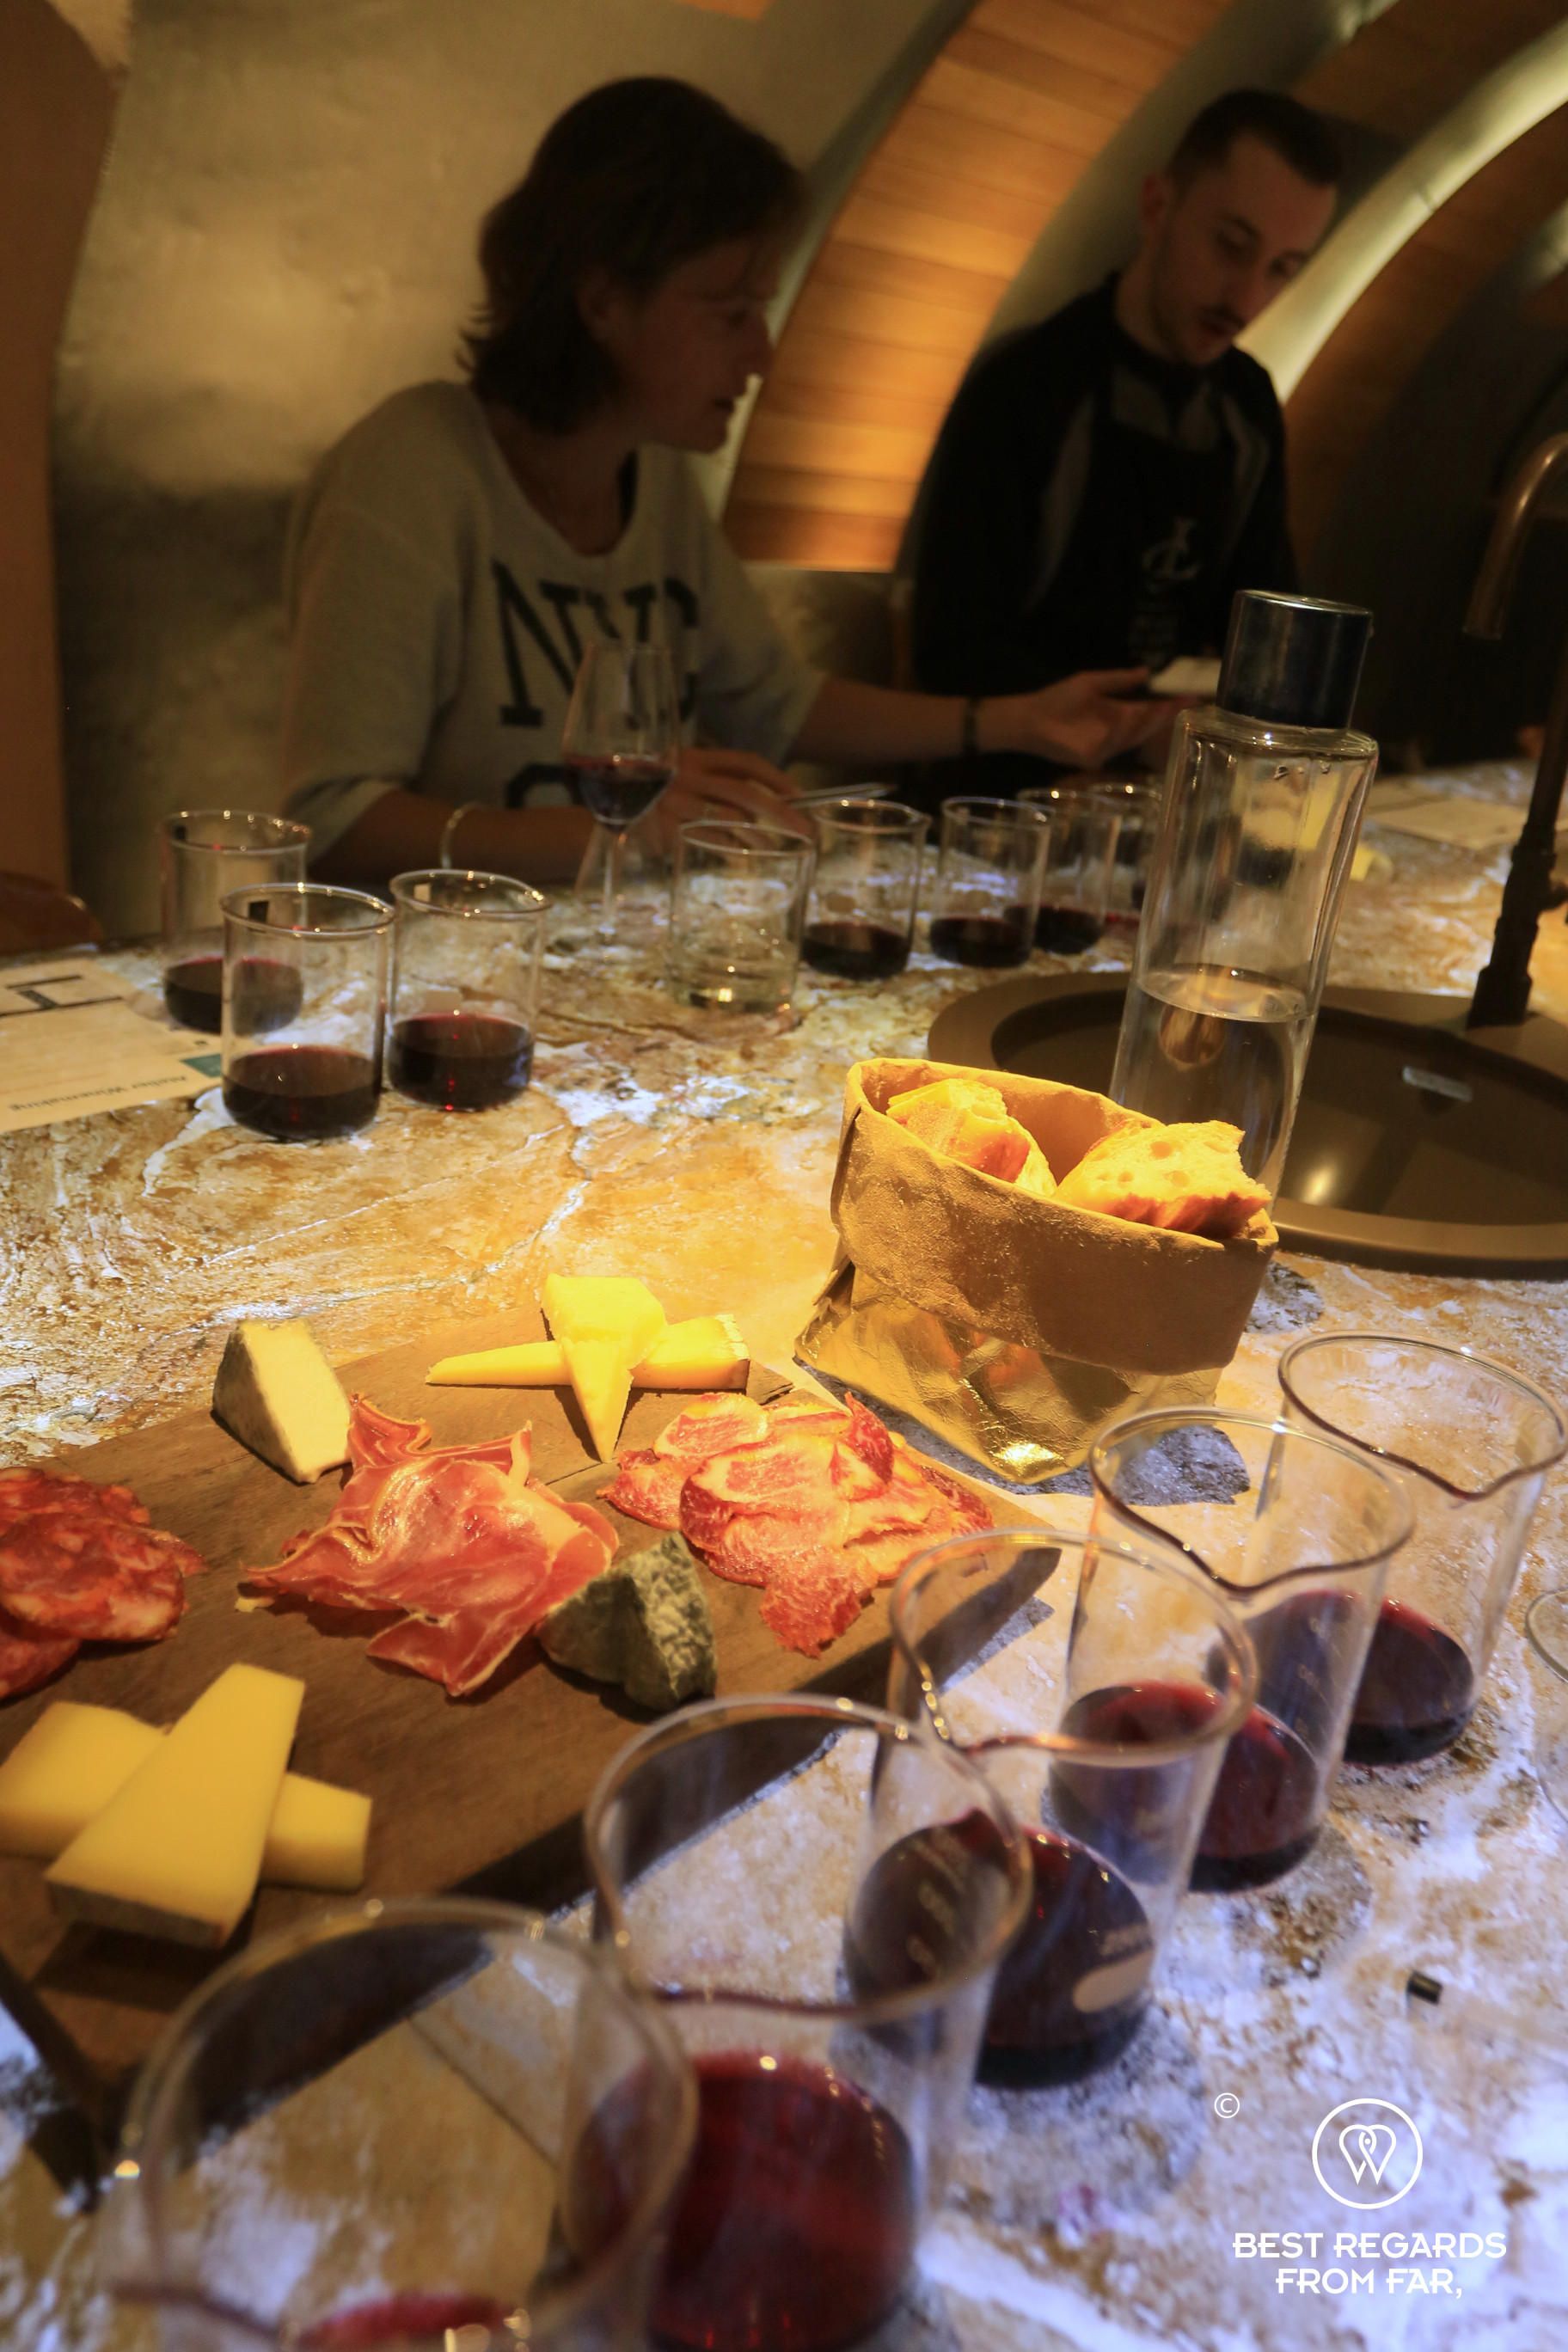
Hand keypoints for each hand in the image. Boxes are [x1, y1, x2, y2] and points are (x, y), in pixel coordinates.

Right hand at [643, 745, 813, 852]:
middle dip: (781, 811)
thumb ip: (710, 782)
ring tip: (775, 848)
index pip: (745, 762)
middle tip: (804, 829)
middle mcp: (688, 776)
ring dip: (758, 836)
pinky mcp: (665, 827)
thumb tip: (755, 811)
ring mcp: (676, 802)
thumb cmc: (644, 788)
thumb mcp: (676, 772)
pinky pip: (707, 839)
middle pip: (746, 792)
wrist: (599, 798)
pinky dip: (729, 849)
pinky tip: (741, 857)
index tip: (799, 793)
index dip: (776, 777)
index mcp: (694, 757)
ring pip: (730, 819)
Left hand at [994, 669, 1179, 768]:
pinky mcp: (1091, 758)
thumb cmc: (1058, 699)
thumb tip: (1147, 671)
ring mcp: (1105, 747)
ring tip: (1161, 708)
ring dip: (1146, 723)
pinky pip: (1110, 745)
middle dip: (1167, 716)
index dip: (1170, 705)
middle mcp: (1116, 733)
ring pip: (1132, 737)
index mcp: (1118, 715)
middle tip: (1187, 705)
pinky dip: (1118, 731)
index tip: (1192, 697)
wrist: (1030, 716)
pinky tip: (1126, 716)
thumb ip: (1118, 679)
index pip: (1150, 711)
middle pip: (1147, 726)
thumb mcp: (1093, 683)